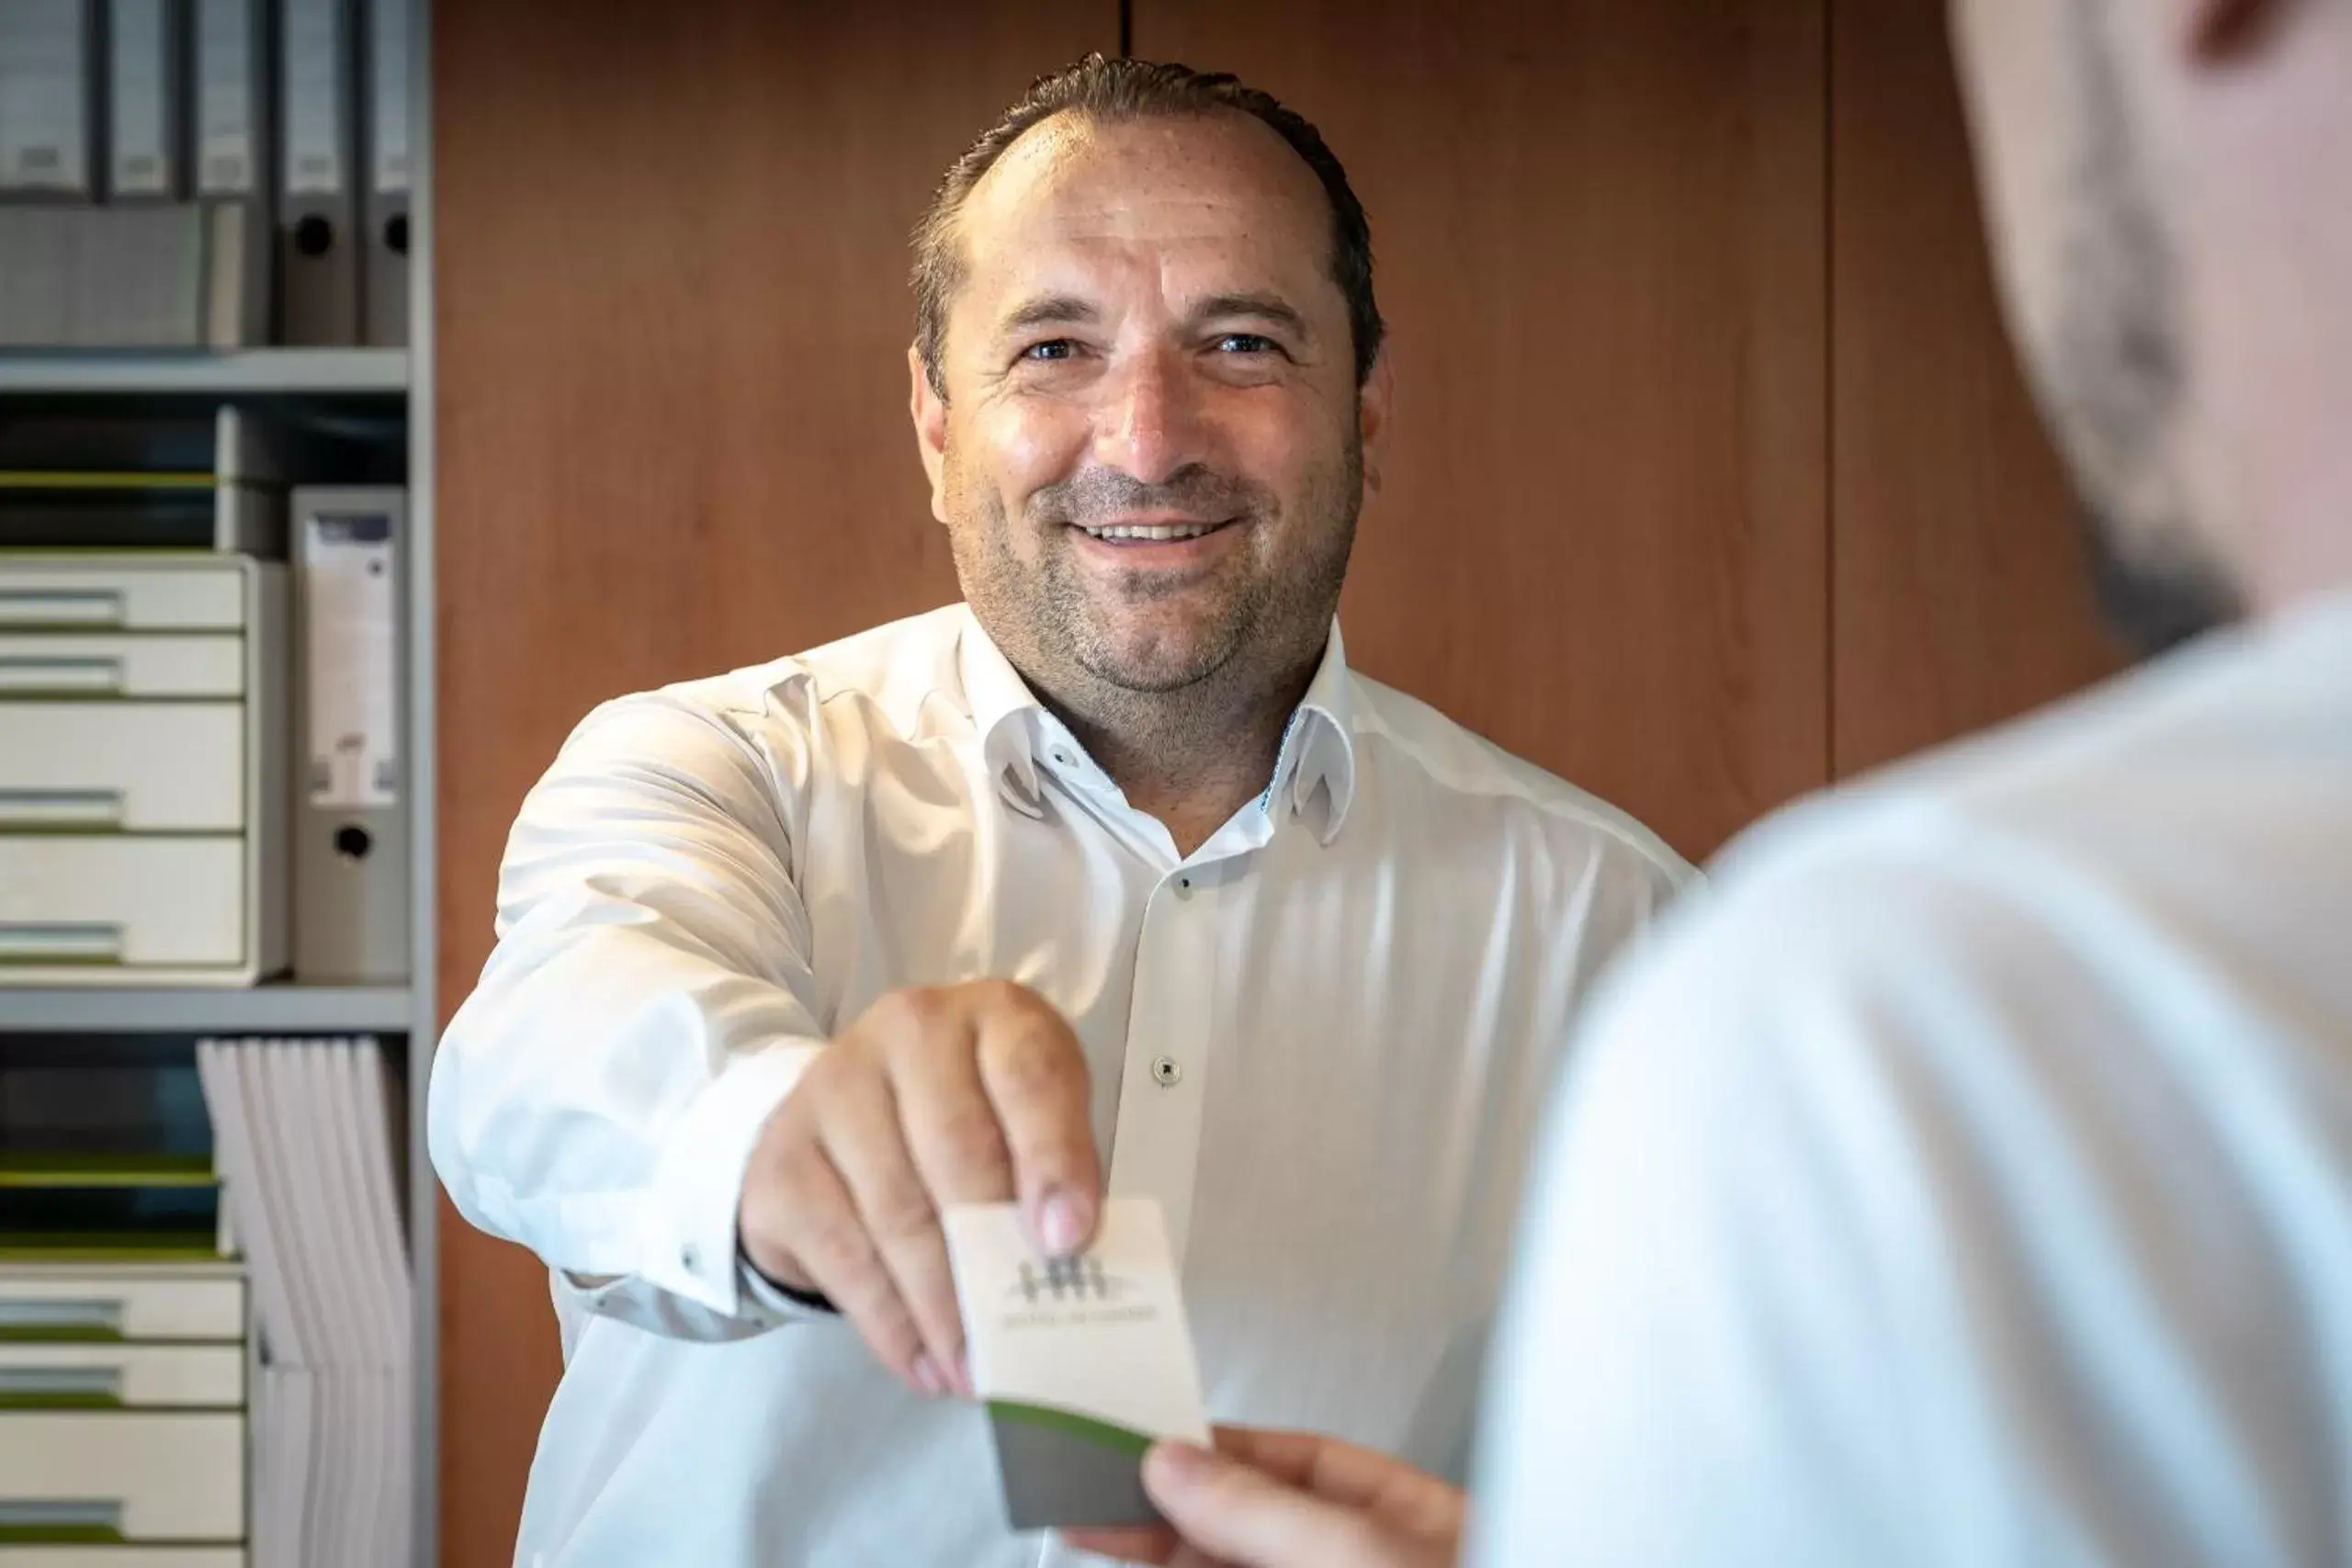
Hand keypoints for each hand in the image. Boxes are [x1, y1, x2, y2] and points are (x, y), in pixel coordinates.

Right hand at [737, 979, 1099, 1396]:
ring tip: (976, 1371)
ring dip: (943, 1309)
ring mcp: (835, 1089)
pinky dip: (891, 1323)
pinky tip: (924, 1365)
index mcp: (995, 1016)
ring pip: (898, 1213)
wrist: (848, 1112)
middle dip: (993, 1257)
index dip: (1054, 1160)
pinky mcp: (784, 1159)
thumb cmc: (972, 1120)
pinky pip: (844, 1255)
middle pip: (957, 1150)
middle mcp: (910, 1031)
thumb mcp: (1030, 1127)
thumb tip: (1070, 1268)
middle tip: (1022, 1339)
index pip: (1030, 1077)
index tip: (1070, 1242)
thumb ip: (1056, 1180)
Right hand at [1066, 1426, 1465, 1567]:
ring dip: (1160, 1550)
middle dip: (1168, 1508)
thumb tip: (1177, 1463)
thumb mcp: (1364, 1554)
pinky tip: (1138, 1564)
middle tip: (1089, 1492)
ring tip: (1088, 1529)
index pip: (1304, 1463)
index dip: (1217, 1450)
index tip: (1144, 1445)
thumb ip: (1269, 1510)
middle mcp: (1375, 1562)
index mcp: (1422, 1524)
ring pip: (1226, 1567)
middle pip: (1253, 1526)